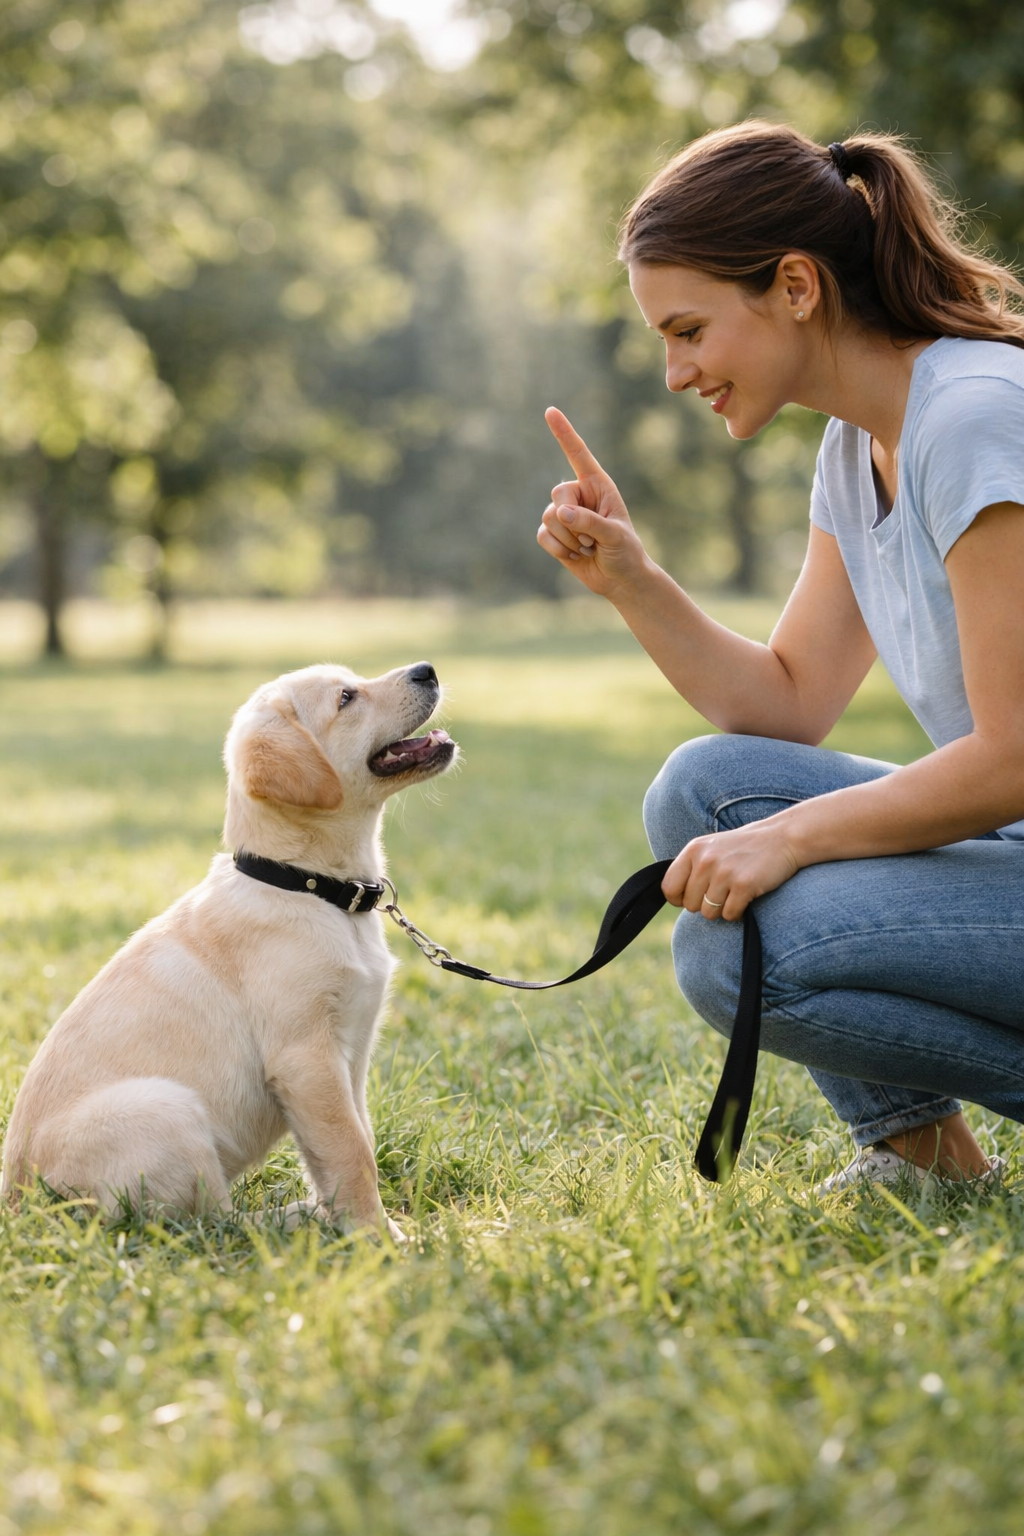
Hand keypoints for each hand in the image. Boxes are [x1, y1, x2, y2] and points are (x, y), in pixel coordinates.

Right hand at [538, 407, 648, 598]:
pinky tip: (575, 556)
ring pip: (549, 517)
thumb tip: (558, 512)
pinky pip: (542, 536)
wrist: (620, 580)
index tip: (550, 411)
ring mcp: (564, 515)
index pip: (578, 455)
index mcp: (598, 485)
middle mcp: (579, 495)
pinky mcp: (554, 535)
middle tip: (592, 539)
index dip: (564, 433)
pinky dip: (559, 550)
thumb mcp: (614, 535)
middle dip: (572, 520)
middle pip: (558, 494)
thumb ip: (589, 521)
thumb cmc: (625, 552)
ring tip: (588, 548)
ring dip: (569, 540)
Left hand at [663, 819, 801, 919]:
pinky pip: (729, 915)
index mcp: (693, 850)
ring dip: (722, 909)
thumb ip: (691, 868)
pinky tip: (746, 896)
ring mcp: (724, 873)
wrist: (782, 838)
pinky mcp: (743, 885)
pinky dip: (738, 912)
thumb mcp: (710, 848)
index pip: (669, 887)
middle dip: (705, 905)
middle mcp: (705, 861)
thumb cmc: (743, 848)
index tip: (692, 898)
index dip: (678, 899)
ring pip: (709, 913)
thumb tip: (672, 897)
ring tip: (734, 893)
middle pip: (690, 905)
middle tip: (722, 892)